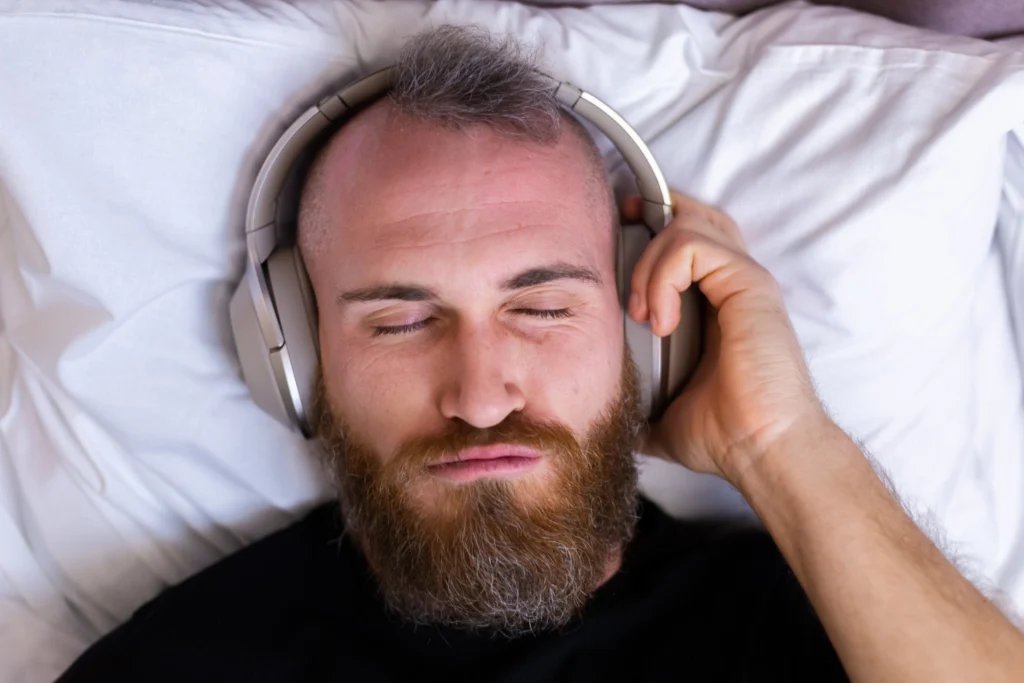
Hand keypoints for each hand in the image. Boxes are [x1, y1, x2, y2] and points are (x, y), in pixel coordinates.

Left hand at [622, 192, 826, 485]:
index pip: (692, 241)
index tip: (622, 234)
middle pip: (696, 216)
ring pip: (687, 226)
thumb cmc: (725, 436)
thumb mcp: (664, 417)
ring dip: (649, 262)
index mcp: (719, 305)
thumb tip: (607, 421)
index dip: (655, 228)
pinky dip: (663, 275)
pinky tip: (660, 321)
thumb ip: (640, 406)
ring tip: (642, 313)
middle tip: (622, 238)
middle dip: (650, 218)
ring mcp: (744, 281)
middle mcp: (735, 285)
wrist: (760, 451)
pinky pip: (692, 247)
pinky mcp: (748, 284)